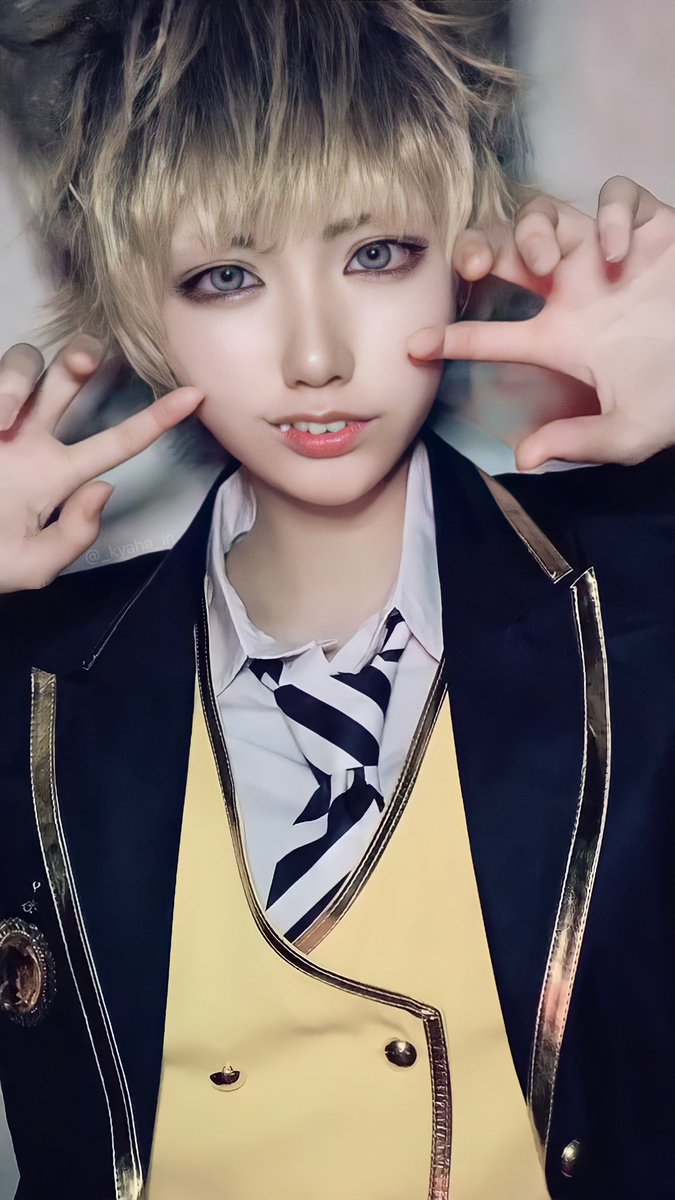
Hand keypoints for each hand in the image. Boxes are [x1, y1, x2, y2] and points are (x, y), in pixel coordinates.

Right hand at [0, 336, 202, 592]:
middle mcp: (31, 438)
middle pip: (69, 379)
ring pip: (23, 364)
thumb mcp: (34, 565)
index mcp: (56, 473)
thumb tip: (104, 489)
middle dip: (81, 357)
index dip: (156, 419)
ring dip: (16, 382)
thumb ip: (74, 535)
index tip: (196, 396)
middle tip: (88, 361)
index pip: (116, 442)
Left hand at [409, 177, 674, 468]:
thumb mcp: (629, 432)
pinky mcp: (651, 229)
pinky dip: (612, 214)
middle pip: (506, 251)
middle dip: (480, 247)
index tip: (413, 346)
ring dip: (538, 229)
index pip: (491, 335)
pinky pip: (617, 196)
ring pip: (549, 213)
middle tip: (476, 266)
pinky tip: (621, 251)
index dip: (450, 338)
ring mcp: (608, 257)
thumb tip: (524, 459)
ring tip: (555, 266)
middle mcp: (574, 291)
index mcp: (561, 338)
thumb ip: (579, 441)